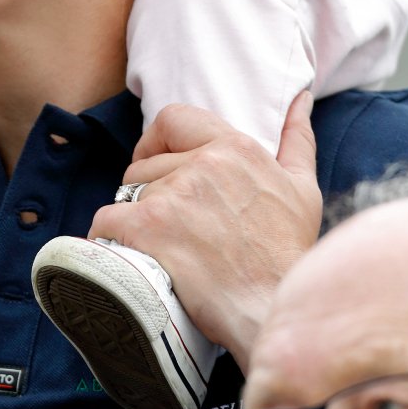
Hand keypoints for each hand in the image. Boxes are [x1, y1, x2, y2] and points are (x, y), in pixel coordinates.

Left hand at [89, 92, 318, 368]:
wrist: (270, 311)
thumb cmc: (286, 256)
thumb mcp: (302, 190)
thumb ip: (297, 139)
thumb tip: (299, 97)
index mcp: (235, 148)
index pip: (172, 119)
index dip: (156, 141)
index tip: (157, 163)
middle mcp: (203, 164)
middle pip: (146, 163)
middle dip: (148, 189)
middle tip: (168, 224)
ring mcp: (172, 195)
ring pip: (126, 192)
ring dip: (132, 216)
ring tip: (156, 244)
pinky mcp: (147, 228)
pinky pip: (106, 219)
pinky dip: (108, 236)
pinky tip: (126, 252)